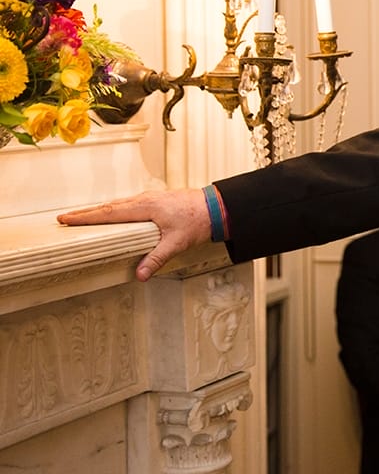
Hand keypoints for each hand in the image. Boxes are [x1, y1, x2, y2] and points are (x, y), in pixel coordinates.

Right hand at [56, 189, 211, 281]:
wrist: (217, 207)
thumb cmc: (199, 221)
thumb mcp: (176, 242)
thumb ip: (157, 258)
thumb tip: (141, 275)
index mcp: (145, 207)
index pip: (109, 213)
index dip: (86, 217)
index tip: (66, 219)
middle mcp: (145, 200)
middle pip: (109, 207)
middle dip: (86, 214)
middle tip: (65, 219)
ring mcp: (151, 198)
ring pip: (119, 204)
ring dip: (101, 211)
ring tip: (84, 218)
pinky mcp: (157, 201)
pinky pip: (129, 205)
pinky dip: (116, 210)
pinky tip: (114, 216)